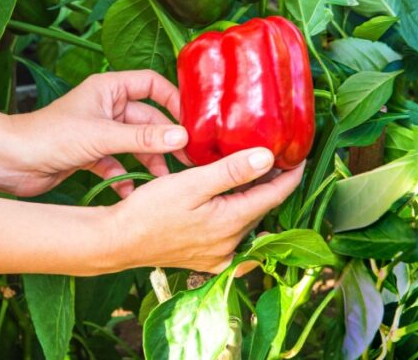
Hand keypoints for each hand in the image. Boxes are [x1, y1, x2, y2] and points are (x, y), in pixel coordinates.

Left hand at [4, 70, 188, 197]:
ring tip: (163, 180)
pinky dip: (126, 176)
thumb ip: (143, 138)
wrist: (11, 162)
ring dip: (149, 161)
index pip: (152, 84)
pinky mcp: (91, 154)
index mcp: (108, 88)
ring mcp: (99, 131)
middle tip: (187, 159)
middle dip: (165, 139)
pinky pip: (119, 163)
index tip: (191, 122)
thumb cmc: (48, 136)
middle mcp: (106, 107)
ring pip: (136, 144)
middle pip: (148, 118)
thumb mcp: (102, 136)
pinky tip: (131, 191)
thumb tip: (181, 136)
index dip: (173, 99)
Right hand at [103, 149, 304, 273]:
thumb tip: (267, 158)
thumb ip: (230, 171)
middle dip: (270, 186)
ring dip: (253, 203)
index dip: (289, 176)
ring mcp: (217, 256)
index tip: (300, 157)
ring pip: (247, 225)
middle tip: (275, 160)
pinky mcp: (204, 261)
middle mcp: (230, 244)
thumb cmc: (149, 210)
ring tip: (254, 179)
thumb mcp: (191, 183)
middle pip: (260, 210)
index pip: (273, 196)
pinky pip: (235, 247)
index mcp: (231, 222)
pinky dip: (242, 229)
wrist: (117, 241)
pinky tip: (239, 220)